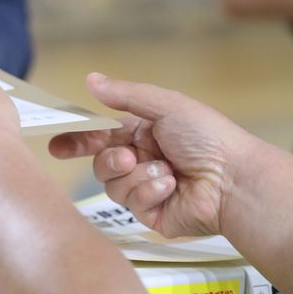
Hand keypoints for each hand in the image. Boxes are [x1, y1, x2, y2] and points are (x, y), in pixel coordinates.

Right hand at [49, 73, 256, 237]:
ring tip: (165, 172)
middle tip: (127, 157)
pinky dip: (150, 192)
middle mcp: (142, 161)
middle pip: (101, 164)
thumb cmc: (209, 138)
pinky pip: (132, 204)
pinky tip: (171, 188)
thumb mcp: (165, 106)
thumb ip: (124, 96)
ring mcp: (146, 189)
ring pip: (113, 186)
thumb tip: (90, 80)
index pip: (101, 137)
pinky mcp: (152, 213)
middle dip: (110, 161)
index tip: (57, 145)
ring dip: (137, 176)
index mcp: (144, 134)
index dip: (78, 141)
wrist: (234, 180)